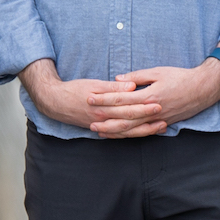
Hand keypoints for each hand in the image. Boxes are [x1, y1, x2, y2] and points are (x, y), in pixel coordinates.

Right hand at [20, 59, 161, 133]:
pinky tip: (142, 134)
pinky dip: (132, 135)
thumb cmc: (74, 90)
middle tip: (164, 115)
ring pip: (127, 131)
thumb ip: (113, 87)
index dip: (143, 107)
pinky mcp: (99, 130)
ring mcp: (102, 126)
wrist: (55, 102)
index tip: (158, 103)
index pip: (127, 107)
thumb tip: (131, 86)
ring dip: (144, 130)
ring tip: (160, 127)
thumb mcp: (93, 84)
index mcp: (103, 106)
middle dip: (148, 119)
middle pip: (130, 121)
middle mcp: (103, 118)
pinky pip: (118, 135)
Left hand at [88, 61, 219, 137]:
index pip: (121, 99)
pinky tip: (120, 135)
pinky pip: (144, 132)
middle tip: (88, 120)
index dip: (104, 99)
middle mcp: (153, 110)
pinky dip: (130, 134)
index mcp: (149, 96)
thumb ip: (136, 77)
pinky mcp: (165, 123)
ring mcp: (159, 119)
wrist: (205, 88)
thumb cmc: (180, 77)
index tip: (89, 98)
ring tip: (99, 132)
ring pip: (133, 129)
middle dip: (105, 119)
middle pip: (124, 117)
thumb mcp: (157, 72)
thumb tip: (118, 80)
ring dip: (115, 131)